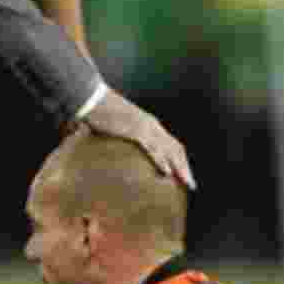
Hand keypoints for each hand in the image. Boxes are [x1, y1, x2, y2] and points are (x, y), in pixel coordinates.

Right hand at [78, 89, 195, 188]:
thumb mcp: (116, 127)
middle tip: (191, 184)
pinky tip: (167, 172)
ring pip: (169, 149)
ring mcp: (145, 127)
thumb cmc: (100, 112)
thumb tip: (116, 155)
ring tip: (186, 182)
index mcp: (150, 124)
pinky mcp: (136, 130)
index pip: (172, 144)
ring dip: (180, 167)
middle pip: (176, 148)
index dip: (180, 159)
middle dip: (185, 167)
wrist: (92, 98)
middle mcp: (152, 125)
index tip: (184, 174)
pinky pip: (152, 148)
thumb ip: (121, 139)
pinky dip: (162, 160)